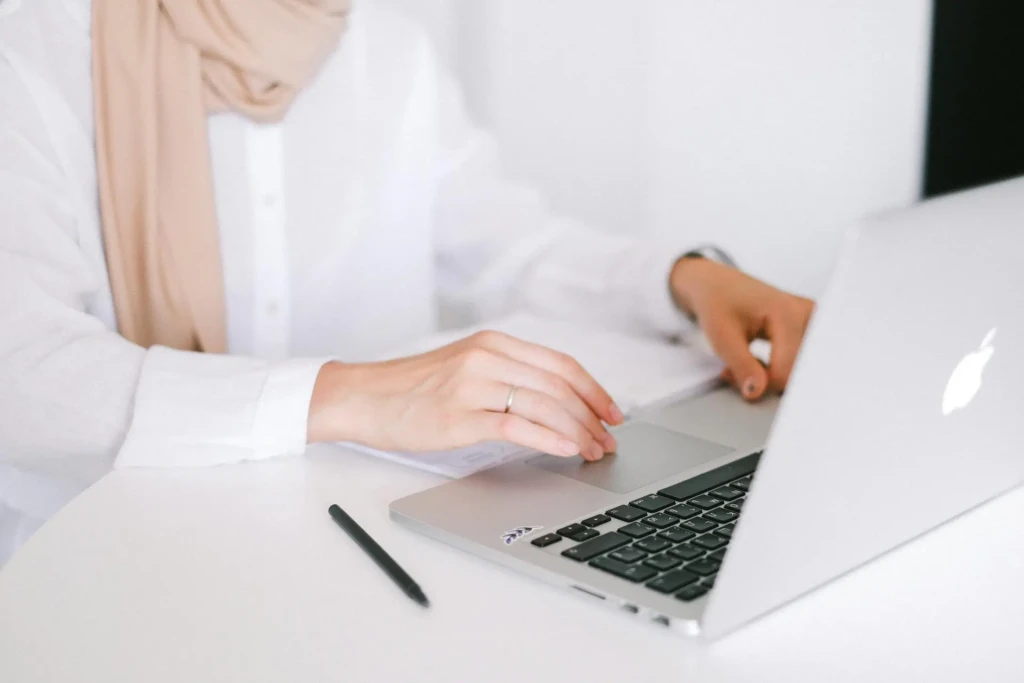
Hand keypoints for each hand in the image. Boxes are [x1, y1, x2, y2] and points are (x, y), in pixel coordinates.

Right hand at [308, 331, 623, 460]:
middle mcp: (487, 357)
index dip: (595, 390)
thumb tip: (557, 403)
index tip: (613, 413)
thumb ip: (507, 375)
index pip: (561, 364)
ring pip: (543, 404)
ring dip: (577, 431)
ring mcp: (472, 385)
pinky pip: (516, 426)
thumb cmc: (413, 389)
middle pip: (559, 385)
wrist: (363, 398)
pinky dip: (548, 439)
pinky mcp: (459, 415)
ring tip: (593, 451)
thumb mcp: (465, 367)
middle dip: (592, 416)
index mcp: (494, 343)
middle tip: (609, 439)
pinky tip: (566, 450)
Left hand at [670, 257, 814, 400]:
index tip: (730, 376)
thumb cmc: (717, 303)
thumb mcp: (722, 337)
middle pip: (795, 372)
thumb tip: (756, 393)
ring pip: (798, 369)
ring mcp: (812, 320)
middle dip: (765, 381)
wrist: (717, 285)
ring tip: (747, 364)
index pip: (784, 372)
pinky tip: (759, 362)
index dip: (757, 384)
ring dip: (772, 376)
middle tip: (736, 372)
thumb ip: (742, 366)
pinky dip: (778, 368)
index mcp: (788, 314)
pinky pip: (800, 361)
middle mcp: (808, 315)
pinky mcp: (810, 328)